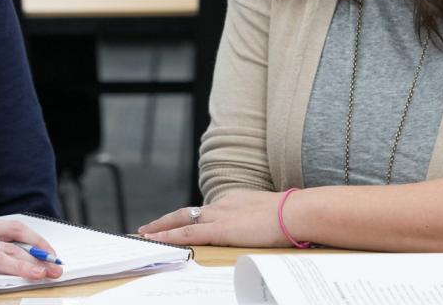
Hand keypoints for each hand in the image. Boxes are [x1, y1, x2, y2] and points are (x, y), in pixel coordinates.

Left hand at [137, 190, 294, 247]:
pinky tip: (156, 240)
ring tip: (145, 235)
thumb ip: (261, 222)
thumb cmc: (293, 216)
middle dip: (167, 220)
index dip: (190, 217)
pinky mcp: (220, 230)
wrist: (297, 213)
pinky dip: (169, 236)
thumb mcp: (273, 217)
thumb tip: (267, 231)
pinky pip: (186, 233)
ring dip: (161, 228)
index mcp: (236, 202)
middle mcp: (223, 206)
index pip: (206, 210)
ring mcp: (220, 217)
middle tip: (149, 227)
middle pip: (188, 212)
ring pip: (181, 221)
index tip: (178, 221)